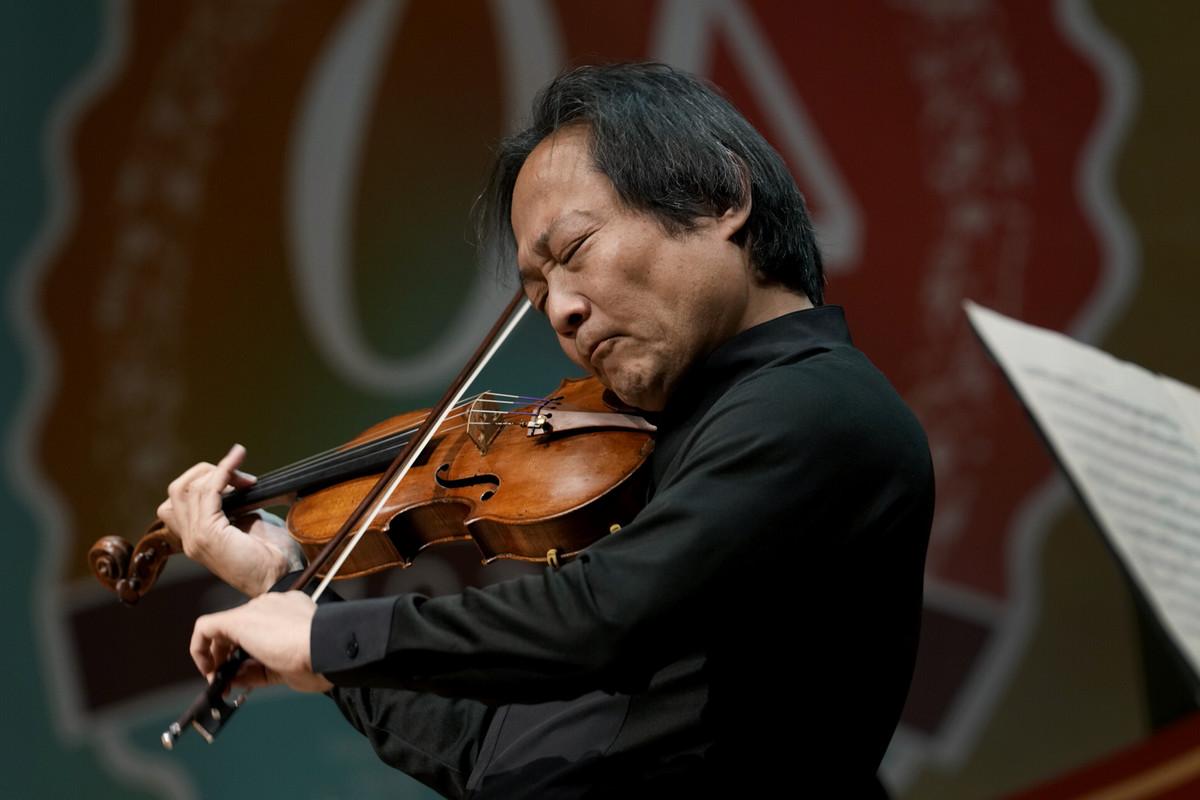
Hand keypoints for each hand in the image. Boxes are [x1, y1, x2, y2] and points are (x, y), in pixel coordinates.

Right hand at [157, 444, 302, 595]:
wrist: (283, 579)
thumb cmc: (274, 555)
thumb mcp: (252, 524)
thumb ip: (238, 506)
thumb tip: (239, 484)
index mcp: (198, 537)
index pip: (180, 500)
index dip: (205, 480)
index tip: (237, 475)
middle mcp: (190, 539)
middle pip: (176, 490)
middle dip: (206, 473)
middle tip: (240, 478)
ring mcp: (195, 538)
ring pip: (187, 488)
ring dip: (218, 472)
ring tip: (244, 477)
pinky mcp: (207, 535)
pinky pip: (207, 491)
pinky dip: (223, 470)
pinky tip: (237, 459)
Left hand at [191, 591, 332, 692]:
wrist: (327, 647)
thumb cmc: (319, 659)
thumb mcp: (285, 668)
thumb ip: (259, 671)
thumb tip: (235, 679)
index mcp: (291, 612)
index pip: (261, 630)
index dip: (248, 653)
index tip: (246, 673)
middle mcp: (272, 605)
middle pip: (241, 629)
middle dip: (230, 656)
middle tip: (228, 681)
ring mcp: (256, 609)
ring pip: (225, 628)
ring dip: (216, 655)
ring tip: (217, 679)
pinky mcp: (238, 619)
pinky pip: (206, 628)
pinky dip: (199, 649)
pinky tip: (208, 670)